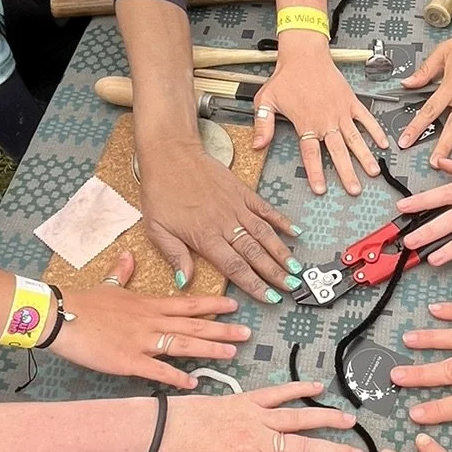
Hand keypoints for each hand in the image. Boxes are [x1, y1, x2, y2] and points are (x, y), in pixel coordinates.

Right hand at [51, 250, 250, 387]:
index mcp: (148, 304)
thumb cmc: (84, 303)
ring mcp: (141, 341)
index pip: (187, 304)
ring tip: (231, 354)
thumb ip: (122, 271)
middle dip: (222, 329)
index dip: (212, 306)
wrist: (61, 316)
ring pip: (182, 345)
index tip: (234, 307)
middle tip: (247, 334)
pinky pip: (157, 370)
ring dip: (208, 349)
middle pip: (193, 325)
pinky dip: (176, 377)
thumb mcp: (108, 284)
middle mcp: (151, 321)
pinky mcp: (128, 360)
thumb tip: (128, 256)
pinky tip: (193, 384)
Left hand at [138, 142, 300, 302]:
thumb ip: (174, 256)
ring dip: (281, 252)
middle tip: (292, 287)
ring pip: (264, 234)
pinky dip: (281, 220)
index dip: (254, 284)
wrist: (170, 154)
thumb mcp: (156, 229)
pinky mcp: (241, 191)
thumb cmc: (160, 191)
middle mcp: (225, 224)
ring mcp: (236, 206)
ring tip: (295, 268)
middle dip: (275, 273)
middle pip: (255, 253)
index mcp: (205, 237)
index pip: (235, 267)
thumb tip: (184, 281)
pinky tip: (294, 231)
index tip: (269, 298)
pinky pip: (265, 208)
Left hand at [150, 381, 364, 451]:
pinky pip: (277, 393)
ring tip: (350, 422)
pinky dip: (298, 389)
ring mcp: (254, 416)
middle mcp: (258, 440)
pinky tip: (317, 388)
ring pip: (297, 418)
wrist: (158, 431)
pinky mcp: (245, 400)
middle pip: (304, 447)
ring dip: (325, 419)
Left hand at [253, 35, 387, 196]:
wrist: (305, 54)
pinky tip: (383, 144)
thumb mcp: (266, 100)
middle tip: (354, 189)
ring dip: (364, 156)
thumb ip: (263, 125)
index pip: (311, 154)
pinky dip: (375, 131)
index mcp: (306, 123)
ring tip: (373, 172)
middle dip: (347, 173)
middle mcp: (326, 120)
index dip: (316, 173)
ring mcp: (340, 111)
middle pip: (338, 152)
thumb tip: (257, 146)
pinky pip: (365, 118)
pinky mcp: (350, 101)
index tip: (321, 189)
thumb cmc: (285, 77)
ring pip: (355, 138)